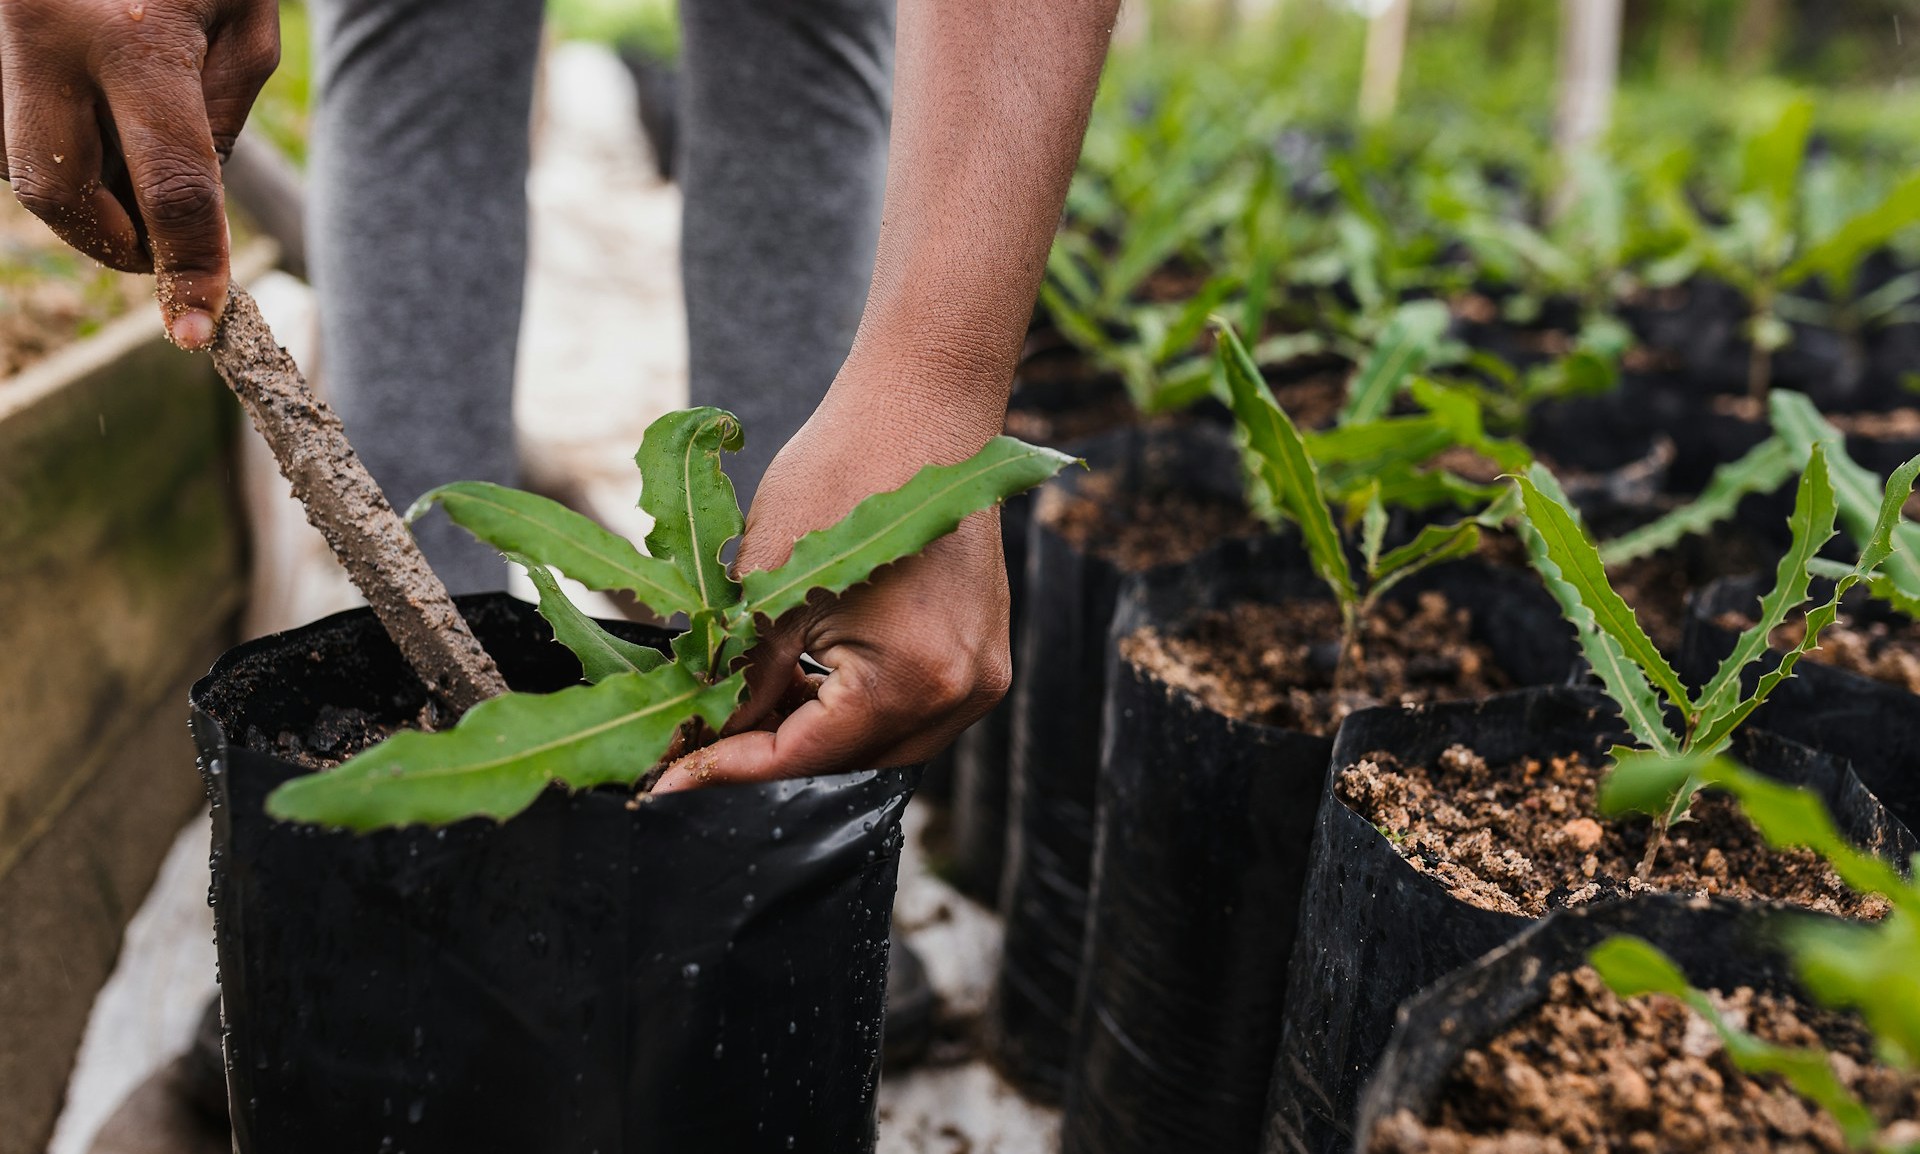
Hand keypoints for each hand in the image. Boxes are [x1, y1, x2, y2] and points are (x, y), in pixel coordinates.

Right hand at [1, 0, 278, 347]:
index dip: (188, 265)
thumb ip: (224, 110)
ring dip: (88, 181)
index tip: (198, 328)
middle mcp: (42, 37)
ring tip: (131, 125)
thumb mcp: (246, 16)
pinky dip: (65, 143)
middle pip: (59, 193)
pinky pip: (15, 132)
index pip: (171, 184)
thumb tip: (187, 201)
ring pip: (28, 167)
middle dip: (112, 236)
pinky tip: (100, 100)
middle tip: (160, 239)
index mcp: (133, 37)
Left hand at [653, 386, 1012, 790]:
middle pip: (848, 762)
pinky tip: (805, 681)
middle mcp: (959, 691)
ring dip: (815, 734)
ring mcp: (981, 677)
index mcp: (911, 676)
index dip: (727, 766)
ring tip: (748, 704)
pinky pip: (910, 710)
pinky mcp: (983, 656)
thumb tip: (698, 734)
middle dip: (772, 752)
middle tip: (700, 736)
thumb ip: (741, 673)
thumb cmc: (844, 472)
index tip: (666, 778)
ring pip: (881, 744)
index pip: (805, 755)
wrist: (921, 406)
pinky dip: (854, 707)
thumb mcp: (770, 582)